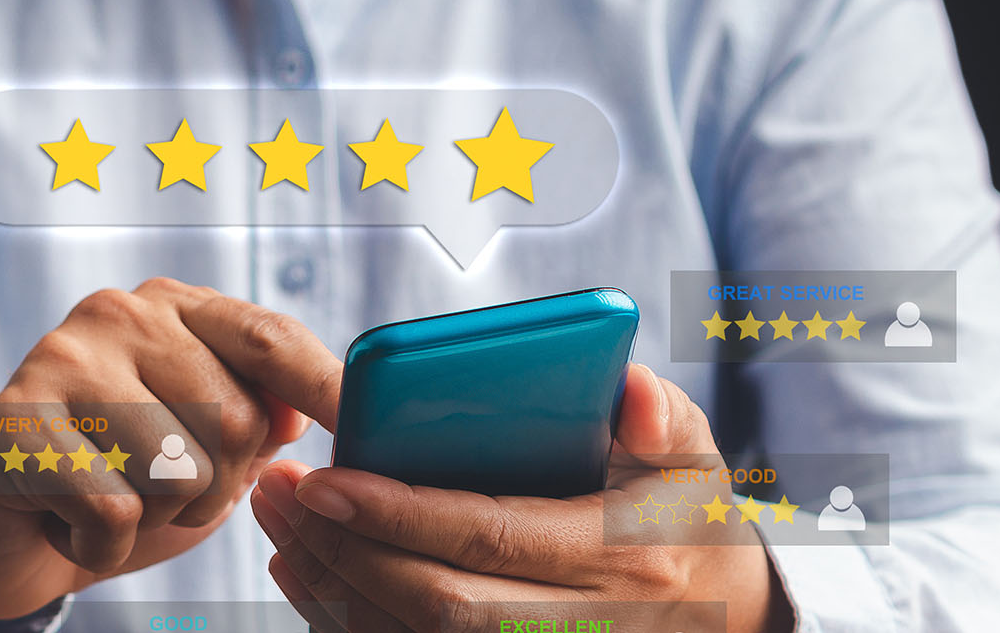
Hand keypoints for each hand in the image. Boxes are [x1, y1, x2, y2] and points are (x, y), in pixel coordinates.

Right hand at [0, 278, 339, 619]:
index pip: (270, 339)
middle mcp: (118, 313)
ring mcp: (61, 358)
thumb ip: (260, 416)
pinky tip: (69, 524)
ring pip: (177, 471)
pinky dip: (102, 547)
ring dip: (155, 520)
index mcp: (171, 308)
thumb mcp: (202, 447)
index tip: (372, 431)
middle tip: (153, 491)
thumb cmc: (114, 484)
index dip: (326, 389)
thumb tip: (330, 405)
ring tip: (108, 502)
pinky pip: (115, 510)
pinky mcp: (15, 421)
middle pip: (234, 422)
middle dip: (211, 490)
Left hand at [251, 364, 791, 632]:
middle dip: (347, 553)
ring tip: (278, 523)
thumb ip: (662, 415)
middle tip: (284, 493)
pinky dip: (346, 622)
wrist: (721, 616)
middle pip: (438, 604)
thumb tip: (628, 389)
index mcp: (622, 558)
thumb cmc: (685, 518)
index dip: (398, 514)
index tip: (326, 477)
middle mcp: (583, 625)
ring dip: (332, 588)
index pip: (490, 537)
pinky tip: (305, 570)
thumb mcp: (694, 460)